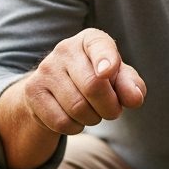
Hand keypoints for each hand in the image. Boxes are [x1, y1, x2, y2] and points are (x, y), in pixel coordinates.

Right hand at [18, 28, 145, 135]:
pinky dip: (75, 127)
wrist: (54, 92)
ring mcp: (45, 69)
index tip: (107, 73)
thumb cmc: (95, 81)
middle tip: (112, 111)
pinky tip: (74, 118)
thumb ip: (131, 85)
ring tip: (92, 112)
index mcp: (90, 40)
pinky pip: (61, 121)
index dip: (106, 60)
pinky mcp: (33, 91)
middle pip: (93, 86)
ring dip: (93, 119)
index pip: (99, 46)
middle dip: (110, 107)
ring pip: (77, 108)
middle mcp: (65, 49)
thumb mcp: (117, 79)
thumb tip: (135, 98)